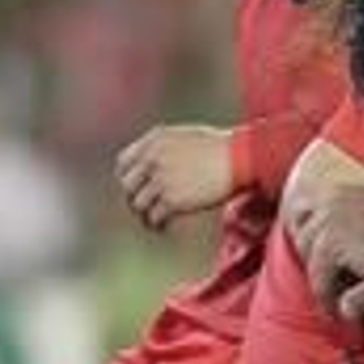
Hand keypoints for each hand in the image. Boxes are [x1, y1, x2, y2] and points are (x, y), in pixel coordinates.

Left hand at [115, 125, 234, 229]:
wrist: (240, 157)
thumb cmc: (221, 147)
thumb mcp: (185, 136)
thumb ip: (164, 147)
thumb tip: (153, 164)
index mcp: (153, 141)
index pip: (123, 162)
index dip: (128, 177)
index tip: (136, 188)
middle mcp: (152, 159)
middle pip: (127, 186)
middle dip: (135, 198)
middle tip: (144, 208)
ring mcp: (161, 179)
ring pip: (138, 204)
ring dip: (144, 215)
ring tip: (153, 221)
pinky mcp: (173, 200)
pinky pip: (154, 217)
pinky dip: (157, 225)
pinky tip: (164, 227)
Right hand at [290, 182, 363, 320]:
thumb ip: (363, 298)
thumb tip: (343, 312)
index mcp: (330, 245)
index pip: (319, 282)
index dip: (327, 304)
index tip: (336, 316)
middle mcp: (322, 222)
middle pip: (307, 258)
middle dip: (318, 280)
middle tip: (332, 296)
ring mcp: (327, 204)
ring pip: (302, 233)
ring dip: (308, 253)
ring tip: (324, 270)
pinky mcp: (336, 193)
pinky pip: (308, 207)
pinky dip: (304, 221)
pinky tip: (314, 234)